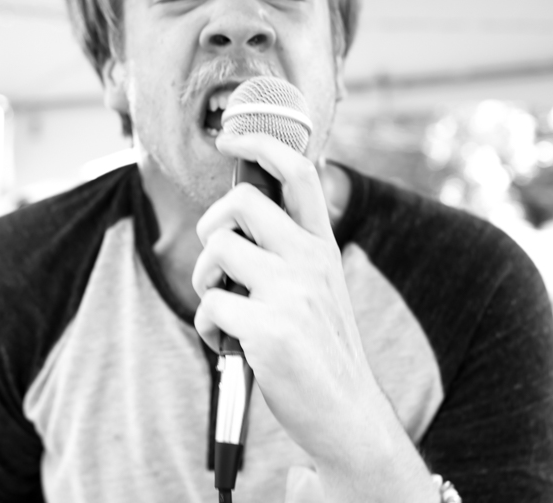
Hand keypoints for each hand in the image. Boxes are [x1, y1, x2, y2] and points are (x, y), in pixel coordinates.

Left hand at [191, 132, 387, 465]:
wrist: (348, 415)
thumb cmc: (323, 351)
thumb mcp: (321, 287)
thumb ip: (291, 251)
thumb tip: (236, 221)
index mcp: (323, 246)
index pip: (299, 172)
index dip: (261, 142)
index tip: (230, 137)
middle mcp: (310, 260)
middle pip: (240, 202)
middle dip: (210, 226)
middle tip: (217, 260)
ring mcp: (291, 293)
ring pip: (217, 250)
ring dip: (204, 279)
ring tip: (222, 309)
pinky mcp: (269, 329)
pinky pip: (210, 306)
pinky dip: (206, 327)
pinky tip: (226, 345)